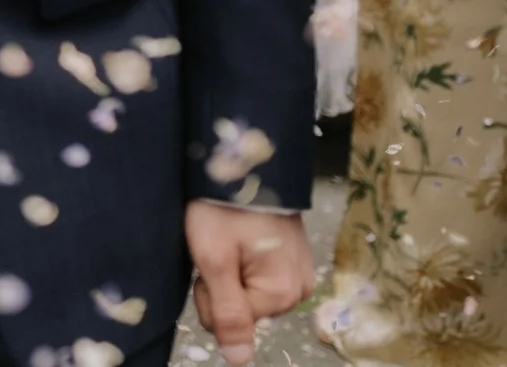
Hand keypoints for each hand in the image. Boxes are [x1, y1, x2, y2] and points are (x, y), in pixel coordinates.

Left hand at [184, 200, 314, 365]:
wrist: (244, 159)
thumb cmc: (224, 207)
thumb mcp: (214, 259)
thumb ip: (227, 314)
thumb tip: (239, 361)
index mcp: (282, 294)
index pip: (226, 321)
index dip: (208, 291)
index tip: (210, 257)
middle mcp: (298, 289)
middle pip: (239, 308)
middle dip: (219, 281)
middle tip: (218, 244)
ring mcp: (298, 273)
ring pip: (246, 291)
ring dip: (228, 268)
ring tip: (228, 235)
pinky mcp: (292, 258)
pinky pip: (257, 274)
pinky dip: (241, 259)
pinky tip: (240, 236)